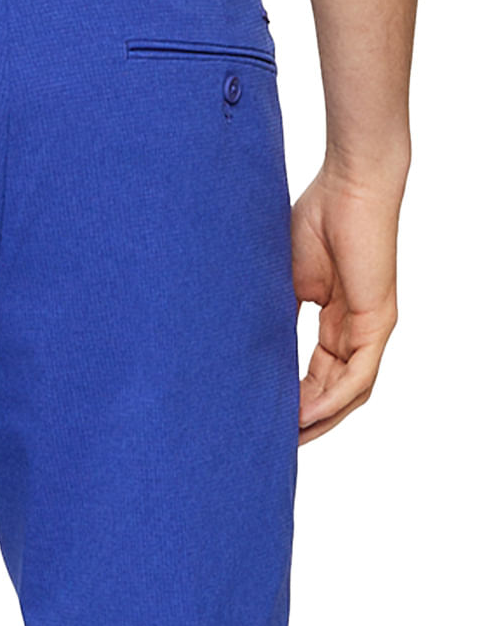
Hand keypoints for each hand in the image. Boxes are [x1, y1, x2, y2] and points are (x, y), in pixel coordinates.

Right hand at [291, 160, 405, 444]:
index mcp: (338, 321)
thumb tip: (246, 348)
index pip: (319, 374)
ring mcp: (371, 328)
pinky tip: (305, 414)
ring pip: (349, 392)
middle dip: (306, 420)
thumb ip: (276, 315)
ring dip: (320, 420)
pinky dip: (332, 399)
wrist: (349, 185)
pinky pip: (358, 375)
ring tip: (285, 438)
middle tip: (271, 440)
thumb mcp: (284, 280)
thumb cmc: (315, 220)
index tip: (263, 418)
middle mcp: (358, 330)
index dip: (294, 400)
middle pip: (336, 392)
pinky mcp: (378, 320)